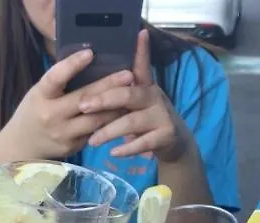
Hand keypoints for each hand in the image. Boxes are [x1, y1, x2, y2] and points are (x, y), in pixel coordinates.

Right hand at [2, 49, 133, 159]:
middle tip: (128, 74)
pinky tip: (123, 113)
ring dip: (115, 107)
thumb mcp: (39, 93)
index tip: (90, 52)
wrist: (23, 146)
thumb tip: (88, 60)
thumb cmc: (35, 112)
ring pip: (95, 120)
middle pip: (84, 99)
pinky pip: (95, 132)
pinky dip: (109, 122)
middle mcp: (51, 115)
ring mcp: (63, 133)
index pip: (55, 78)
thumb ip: (59, 83)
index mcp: (40, 96)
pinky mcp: (73, 146)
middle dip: (108, 86)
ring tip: (132, 94)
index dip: (72, 65)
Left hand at [80, 30, 193, 161]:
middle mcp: (155, 98)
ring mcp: (162, 117)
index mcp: (146, 87)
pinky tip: (114, 152)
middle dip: (104, 99)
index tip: (139, 33)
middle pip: (128, 95)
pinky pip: (144, 142)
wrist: (175, 144)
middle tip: (83, 106)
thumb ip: (121, 95)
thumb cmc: (148, 121)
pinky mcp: (166, 135)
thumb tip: (90, 91)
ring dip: (110, 131)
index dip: (142, 51)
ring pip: (132, 121)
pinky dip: (127, 148)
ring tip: (93, 141)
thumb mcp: (137, 105)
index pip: (142, 66)